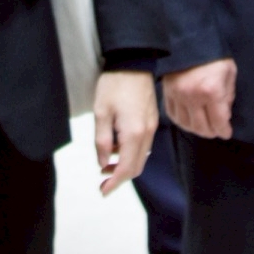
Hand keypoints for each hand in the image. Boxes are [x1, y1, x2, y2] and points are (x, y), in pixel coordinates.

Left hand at [92, 70, 157, 195]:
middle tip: (102, 181)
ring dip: (125, 165)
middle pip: (136, 167)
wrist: (134, 61)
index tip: (103, 191)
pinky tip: (117, 147)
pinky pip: (143, 145)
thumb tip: (103, 162)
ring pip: (141, 157)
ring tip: (106, 163)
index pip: (126, 169)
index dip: (114, 183)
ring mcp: (152, 127)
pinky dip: (131, 153)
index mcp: (134, 133)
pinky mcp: (152, 120)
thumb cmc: (115, 84)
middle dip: (119, 177)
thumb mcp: (101, 112)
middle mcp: (147, 134)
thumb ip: (102, 141)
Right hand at [162, 58, 236, 139]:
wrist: (188, 38)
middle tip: (216, 130)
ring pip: (186, 124)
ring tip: (203, 126)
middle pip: (202, 127)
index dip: (224, 131)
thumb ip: (228, 95)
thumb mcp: (229, 72)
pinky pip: (173, 115)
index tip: (226, 132)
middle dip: (211, 132)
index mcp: (211, 91)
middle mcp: (193, 97)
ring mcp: (177, 96)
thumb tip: (224, 114)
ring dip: (196, 129)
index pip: (219, 121)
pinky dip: (182, 122)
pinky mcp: (167, 93)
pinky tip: (189, 120)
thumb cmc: (213, 54)